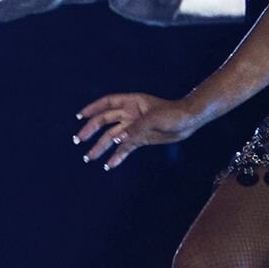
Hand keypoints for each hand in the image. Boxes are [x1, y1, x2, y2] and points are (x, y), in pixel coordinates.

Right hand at [72, 91, 191, 166]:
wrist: (189, 122)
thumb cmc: (173, 114)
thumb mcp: (154, 119)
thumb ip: (134, 128)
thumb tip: (116, 138)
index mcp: (131, 103)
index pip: (106, 104)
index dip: (92, 109)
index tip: (79, 117)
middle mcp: (129, 114)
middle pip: (105, 122)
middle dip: (91, 131)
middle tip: (79, 140)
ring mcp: (133, 127)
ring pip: (112, 137)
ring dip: (101, 147)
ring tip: (89, 157)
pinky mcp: (139, 139)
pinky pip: (125, 148)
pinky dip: (117, 156)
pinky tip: (109, 164)